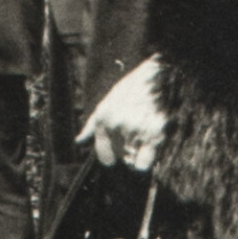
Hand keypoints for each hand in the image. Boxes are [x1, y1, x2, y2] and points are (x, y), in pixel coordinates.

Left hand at [77, 55, 166, 171]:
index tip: (119, 152)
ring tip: (143, 139)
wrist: (158, 75)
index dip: (113, 157)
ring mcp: (135, 130)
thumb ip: (92, 125)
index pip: (105, 157)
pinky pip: (144, 163)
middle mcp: (116, 125)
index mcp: (103, 119)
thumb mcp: (107, 102)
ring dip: (138, 155)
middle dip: (127, 154)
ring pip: (132, 162)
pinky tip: (151, 148)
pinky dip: (146, 161)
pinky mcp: (154, 133)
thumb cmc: (132, 89)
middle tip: (136, 141)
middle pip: (121, 159)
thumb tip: (79, 142)